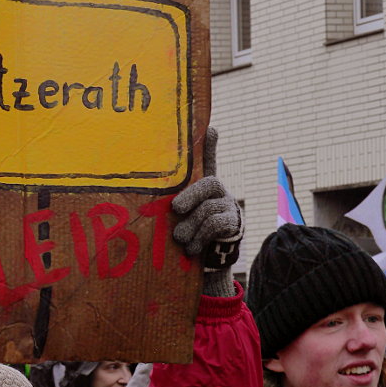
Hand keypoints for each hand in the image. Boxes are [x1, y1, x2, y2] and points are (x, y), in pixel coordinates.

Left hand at [172, 128, 242, 294]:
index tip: (211, 127)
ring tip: (180, 239)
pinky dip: (199, 237)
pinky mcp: (234, 222)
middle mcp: (218, 190)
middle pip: (206, 184)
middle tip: (176, 209)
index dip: (209, 145)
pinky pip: (214, 224)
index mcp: (202, 186)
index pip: (208, 161)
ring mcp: (229, 204)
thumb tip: (150, 195)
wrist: (209, 259)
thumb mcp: (176, 219)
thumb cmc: (187, 234)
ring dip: (189, 227)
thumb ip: (169, 204)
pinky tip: (191, 248)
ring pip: (206, 209)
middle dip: (189, 197)